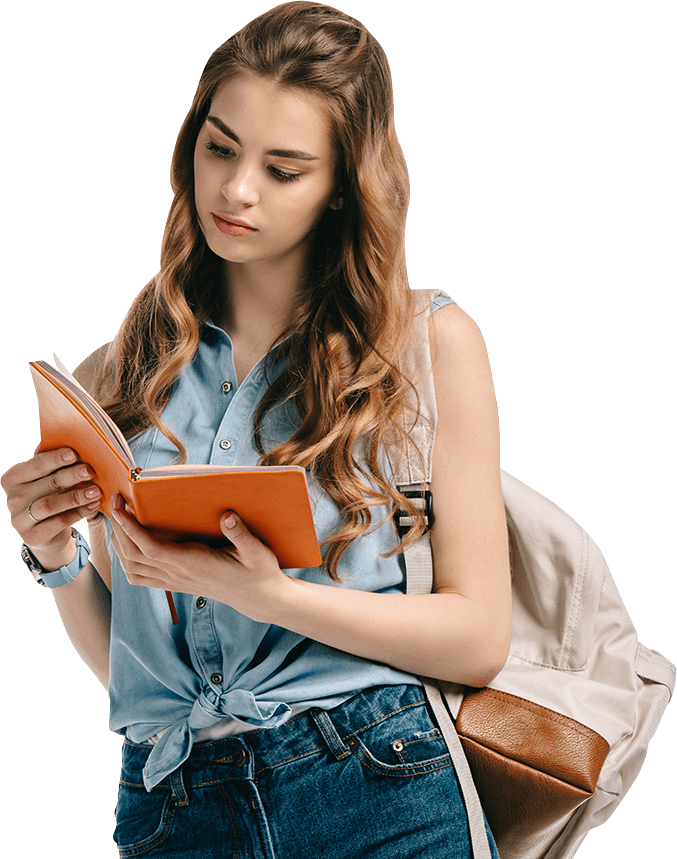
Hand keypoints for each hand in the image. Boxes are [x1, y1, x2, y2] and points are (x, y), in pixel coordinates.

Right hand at [1, 447, 101, 568]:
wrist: (46, 532)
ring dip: (76, 496)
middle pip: (46, 483)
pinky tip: (94, 505)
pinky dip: (78, 513)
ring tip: (96, 491)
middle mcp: (12, 498)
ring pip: (50, 504)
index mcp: (13, 478)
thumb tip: (73, 440)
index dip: (55, 458)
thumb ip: (53, 463)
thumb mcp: (46, 479)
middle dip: (71, 476)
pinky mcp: (31, 536)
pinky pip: (58, 522)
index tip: (74, 453)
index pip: (35, 464)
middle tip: (91, 471)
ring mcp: (19, 519)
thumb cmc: (49, 496)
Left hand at [109, 494, 287, 619]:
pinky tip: (127, 545)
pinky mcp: (175, 584)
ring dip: (119, 546)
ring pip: (132, 569)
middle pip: (134, 556)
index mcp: (195, 563)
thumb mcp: (257, 552)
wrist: (258, 598)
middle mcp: (179, 574)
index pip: (152, 548)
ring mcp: (175, 581)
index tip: (121, 508)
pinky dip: (126, 561)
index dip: (132, 529)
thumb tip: (228, 516)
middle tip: (116, 502)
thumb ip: (242, 535)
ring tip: (118, 520)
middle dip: (119, 529)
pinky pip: (140, 578)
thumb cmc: (258, 572)